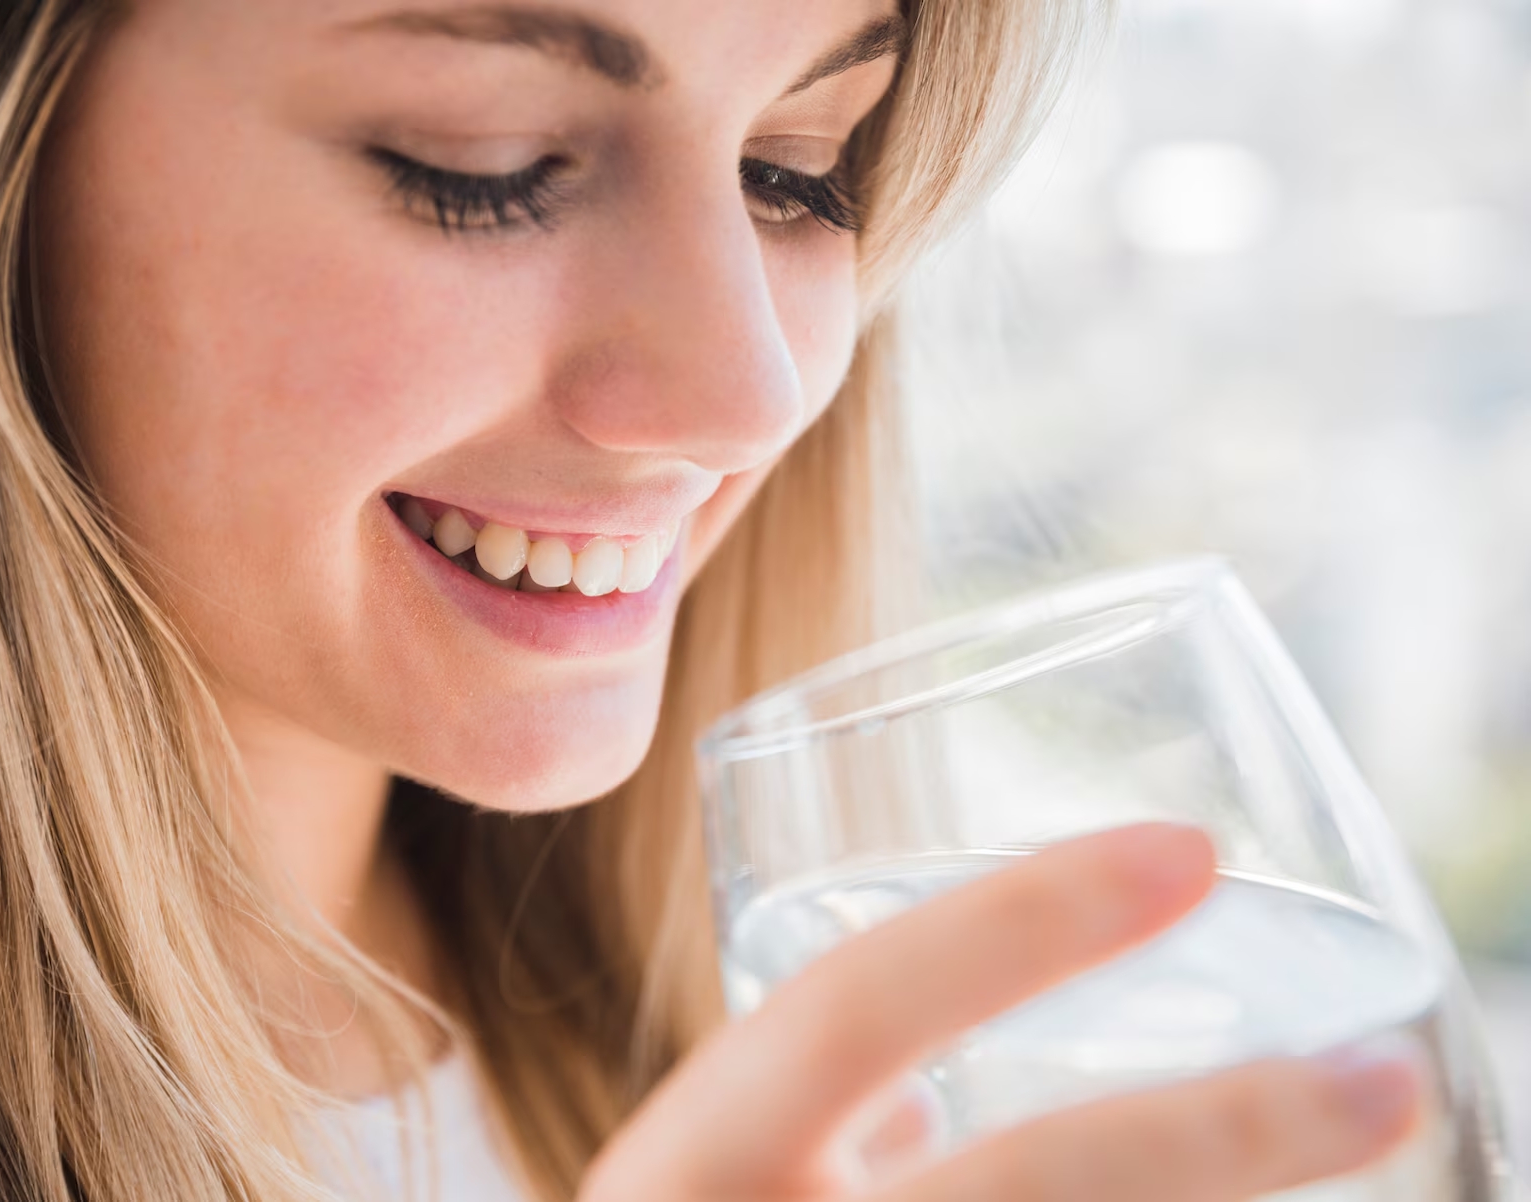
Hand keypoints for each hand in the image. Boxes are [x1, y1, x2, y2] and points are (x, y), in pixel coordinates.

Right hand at [582, 824, 1419, 1201]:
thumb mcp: (688, 1184)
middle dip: (1218, 1137)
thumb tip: (922, 1103)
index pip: (853, 1005)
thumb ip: (791, 1121)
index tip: (1187, 854)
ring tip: (1357, 1144)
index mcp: (688, 1164)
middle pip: (1028, 1187)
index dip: (1019, 920)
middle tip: (1375, 1079)